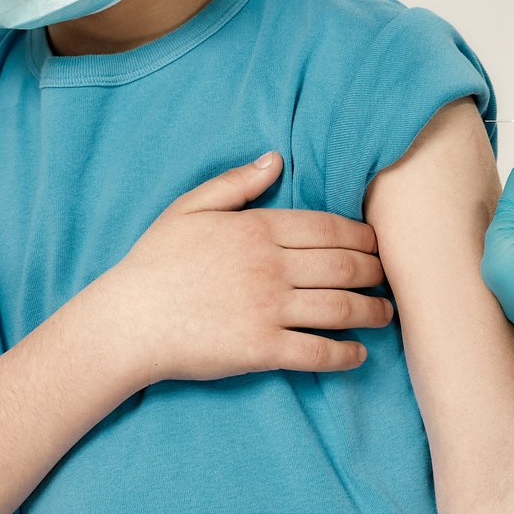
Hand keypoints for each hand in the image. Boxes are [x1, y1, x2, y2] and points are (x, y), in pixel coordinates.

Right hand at [95, 152, 392, 387]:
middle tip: (387, 277)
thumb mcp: (190, 208)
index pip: (329, 228)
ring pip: (341, 308)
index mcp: (257, 229)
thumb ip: (237, 183)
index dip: (361, 236)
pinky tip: (359, 354)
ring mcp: (268, 309)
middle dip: (376, 272)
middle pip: (345, 266)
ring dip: (372, 312)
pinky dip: (346, 355)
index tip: (376, 244)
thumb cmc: (155, 262)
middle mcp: (271, 267)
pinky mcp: (261, 350)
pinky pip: (317, 352)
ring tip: (385, 315)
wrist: (127, 322)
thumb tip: (276, 159)